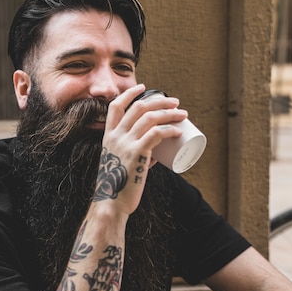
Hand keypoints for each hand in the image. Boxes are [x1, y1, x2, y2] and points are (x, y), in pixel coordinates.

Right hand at [93, 85, 187, 214]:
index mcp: (108, 135)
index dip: (130, 93)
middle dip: (159, 101)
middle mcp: (115, 136)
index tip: (144, 88)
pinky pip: (156, 135)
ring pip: (150, 118)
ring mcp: (125, 144)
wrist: (111, 202)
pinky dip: (169, 129)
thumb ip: (137, 156)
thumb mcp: (121, 163)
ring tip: (183, 114)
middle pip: (138, 108)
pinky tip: (178, 130)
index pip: (116, 106)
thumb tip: (155, 155)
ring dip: (169, 113)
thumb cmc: (118, 186)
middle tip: (175, 103)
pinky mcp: (137, 153)